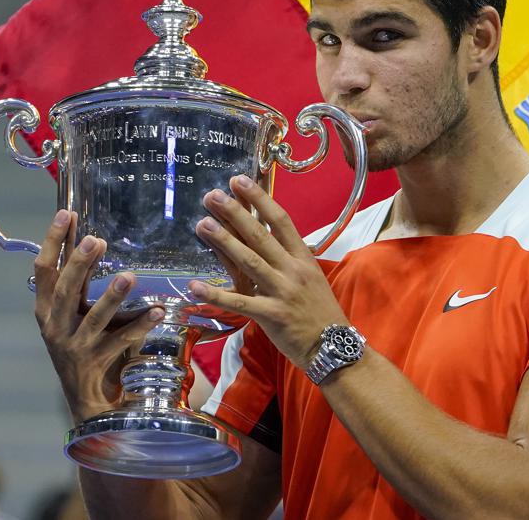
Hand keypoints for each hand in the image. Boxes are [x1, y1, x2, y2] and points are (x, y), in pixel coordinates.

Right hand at [34, 210, 164, 422]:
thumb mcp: (75, 311)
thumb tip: (91, 237)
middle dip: (80, 264)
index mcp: (46, 308)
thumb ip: (81, 280)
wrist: (87, 397)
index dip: (53, 241)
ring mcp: (75, 345)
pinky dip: (140, 325)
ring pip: (94, 318)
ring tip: (129, 276)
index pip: (43, 269)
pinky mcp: (96, 361)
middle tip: (98, 240)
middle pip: (65, 290)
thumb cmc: (83, 342)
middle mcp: (55, 326)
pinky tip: (158, 311)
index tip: (66, 213)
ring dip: (112, 296)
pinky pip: (121, 340)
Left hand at [190, 175, 347, 368]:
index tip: (240, 182)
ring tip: (202, 223)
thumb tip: (269, 237)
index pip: (281, 221)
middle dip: (236, 213)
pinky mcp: (270, 315)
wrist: (333, 346)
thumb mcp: (311, 277)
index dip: (260, 199)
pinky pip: (239, 302)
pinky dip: (215, 294)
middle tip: (213, 195)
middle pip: (261, 236)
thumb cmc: (320, 311)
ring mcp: (282, 292)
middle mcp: (293, 270)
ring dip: (224, 241)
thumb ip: (290, 258)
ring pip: (249, 261)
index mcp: (303, 258)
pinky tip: (194, 286)